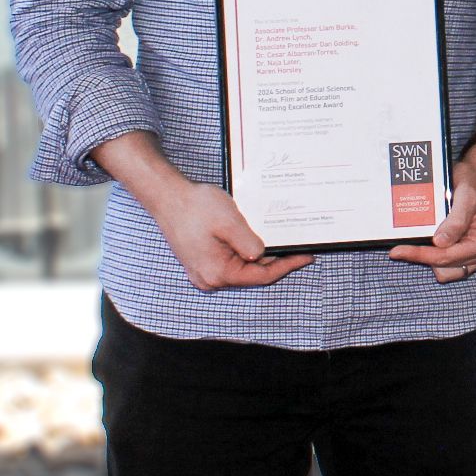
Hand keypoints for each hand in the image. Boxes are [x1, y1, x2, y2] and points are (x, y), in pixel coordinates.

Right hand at [150, 180, 313, 290]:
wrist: (168, 196)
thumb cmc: (196, 207)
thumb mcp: (230, 223)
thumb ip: (249, 243)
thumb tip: (265, 255)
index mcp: (217, 273)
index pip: (262, 276)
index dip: (288, 266)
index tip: (308, 256)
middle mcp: (209, 278)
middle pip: (253, 275)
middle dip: (277, 260)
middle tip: (300, 247)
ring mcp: (205, 271)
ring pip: (243, 267)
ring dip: (263, 255)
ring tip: (284, 241)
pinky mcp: (203, 261)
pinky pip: (232, 260)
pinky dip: (248, 251)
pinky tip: (260, 238)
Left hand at [391, 145, 475, 281]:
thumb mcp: (467, 195)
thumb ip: (456, 219)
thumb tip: (440, 242)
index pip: (446, 257)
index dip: (420, 255)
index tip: (398, 251)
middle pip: (444, 267)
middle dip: (423, 256)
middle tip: (402, 246)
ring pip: (445, 270)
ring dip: (430, 258)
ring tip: (418, 242)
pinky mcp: (470, 254)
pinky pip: (449, 265)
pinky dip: (436, 256)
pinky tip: (429, 243)